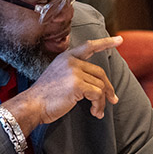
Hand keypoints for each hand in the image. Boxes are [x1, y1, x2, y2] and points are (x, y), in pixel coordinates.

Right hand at [4, 36, 122, 133]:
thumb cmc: (45, 96)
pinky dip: (99, 105)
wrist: (32, 105)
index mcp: (66, 57)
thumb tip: (98, 83)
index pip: (89, 46)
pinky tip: (95, 113)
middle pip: (100, 73)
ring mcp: (74, 72)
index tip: (119, 40)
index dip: (106, 42)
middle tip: (113, 100)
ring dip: (102, 101)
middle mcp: (71, 61)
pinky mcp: (77, 84)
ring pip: (100, 86)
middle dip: (109, 88)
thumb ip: (74, 72)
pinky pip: (97, 94)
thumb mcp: (58, 76)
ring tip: (97, 112)